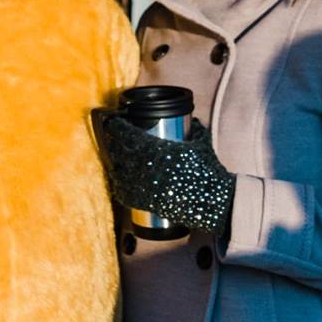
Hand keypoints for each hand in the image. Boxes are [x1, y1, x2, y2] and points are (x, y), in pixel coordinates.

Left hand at [97, 113, 238, 237]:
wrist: (206, 201)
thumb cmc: (205, 170)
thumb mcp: (200, 144)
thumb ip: (194, 130)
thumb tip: (192, 121)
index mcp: (153, 148)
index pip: (124, 132)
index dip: (116, 125)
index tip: (115, 122)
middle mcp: (141, 165)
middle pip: (117, 149)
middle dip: (114, 142)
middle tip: (117, 137)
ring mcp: (137, 184)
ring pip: (116, 169)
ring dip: (116, 161)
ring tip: (119, 157)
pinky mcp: (138, 200)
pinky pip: (120, 189)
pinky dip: (119, 183)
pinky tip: (122, 179)